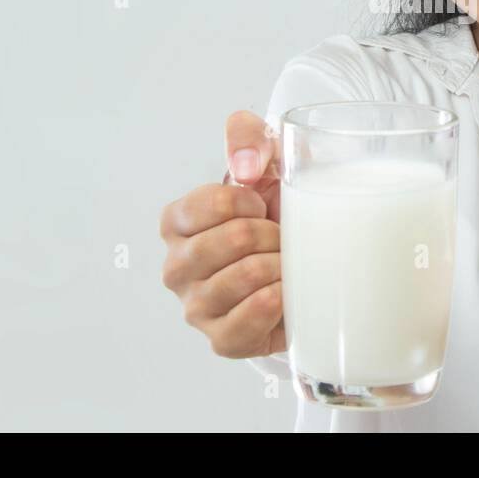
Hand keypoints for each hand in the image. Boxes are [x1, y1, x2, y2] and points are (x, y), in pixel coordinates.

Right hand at [160, 110, 285, 358]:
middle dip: (271, 233)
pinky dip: (274, 303)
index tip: (262, 204)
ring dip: (280, 265)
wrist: (302, 262)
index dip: (250, 201)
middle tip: (280, 238)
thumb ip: (248, 138)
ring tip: (285, 263)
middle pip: (234, 239)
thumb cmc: (274, 211)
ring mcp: (195, 307)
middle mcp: (176, 266)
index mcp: (176, 222)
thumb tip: (246, 167)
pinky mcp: (222, 340)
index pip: (212, 203)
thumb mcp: (265, 161)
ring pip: (245, 277)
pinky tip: (283, 293)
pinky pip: (245, 323)